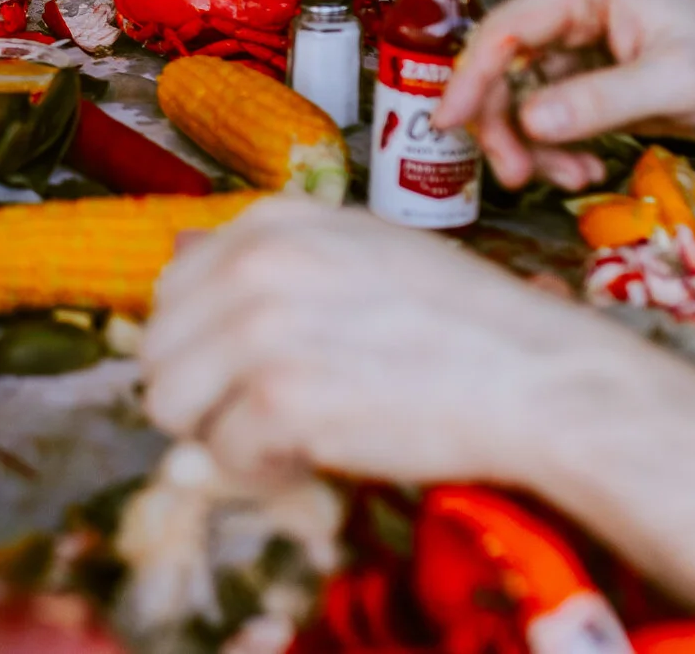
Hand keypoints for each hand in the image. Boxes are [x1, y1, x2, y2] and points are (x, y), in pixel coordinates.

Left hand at [140, 198, 669, 487]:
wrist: (537, 378)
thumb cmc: (462, 322)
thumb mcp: (360, 250)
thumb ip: (266, 253)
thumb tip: (176, 250)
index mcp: (273, 222)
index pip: (171, 289)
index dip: (205, 345)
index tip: (255, 367)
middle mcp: (256, 263)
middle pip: (156, 350)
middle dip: (203, 395)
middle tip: (270, 412)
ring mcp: (262, 330)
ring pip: (170, 406)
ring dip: (221, 435)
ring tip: (289, 433)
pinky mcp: (280, 400)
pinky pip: (223, 457)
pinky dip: (264, 472)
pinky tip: (317, 455)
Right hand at [438, 0, 694, 189]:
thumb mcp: (678, 82)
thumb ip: (604, 100)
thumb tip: (533, 120)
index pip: (505, 29)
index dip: (470, 76)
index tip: (448, 123)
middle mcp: (567, 9)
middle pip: (500, 67)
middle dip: (504, 125)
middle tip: (518, 175)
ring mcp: (570, 43)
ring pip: (517, 97)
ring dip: (532, 145)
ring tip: (573, 178)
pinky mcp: (580, 76)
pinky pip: (544, 115)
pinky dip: (554, 148)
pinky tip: (585, 168)